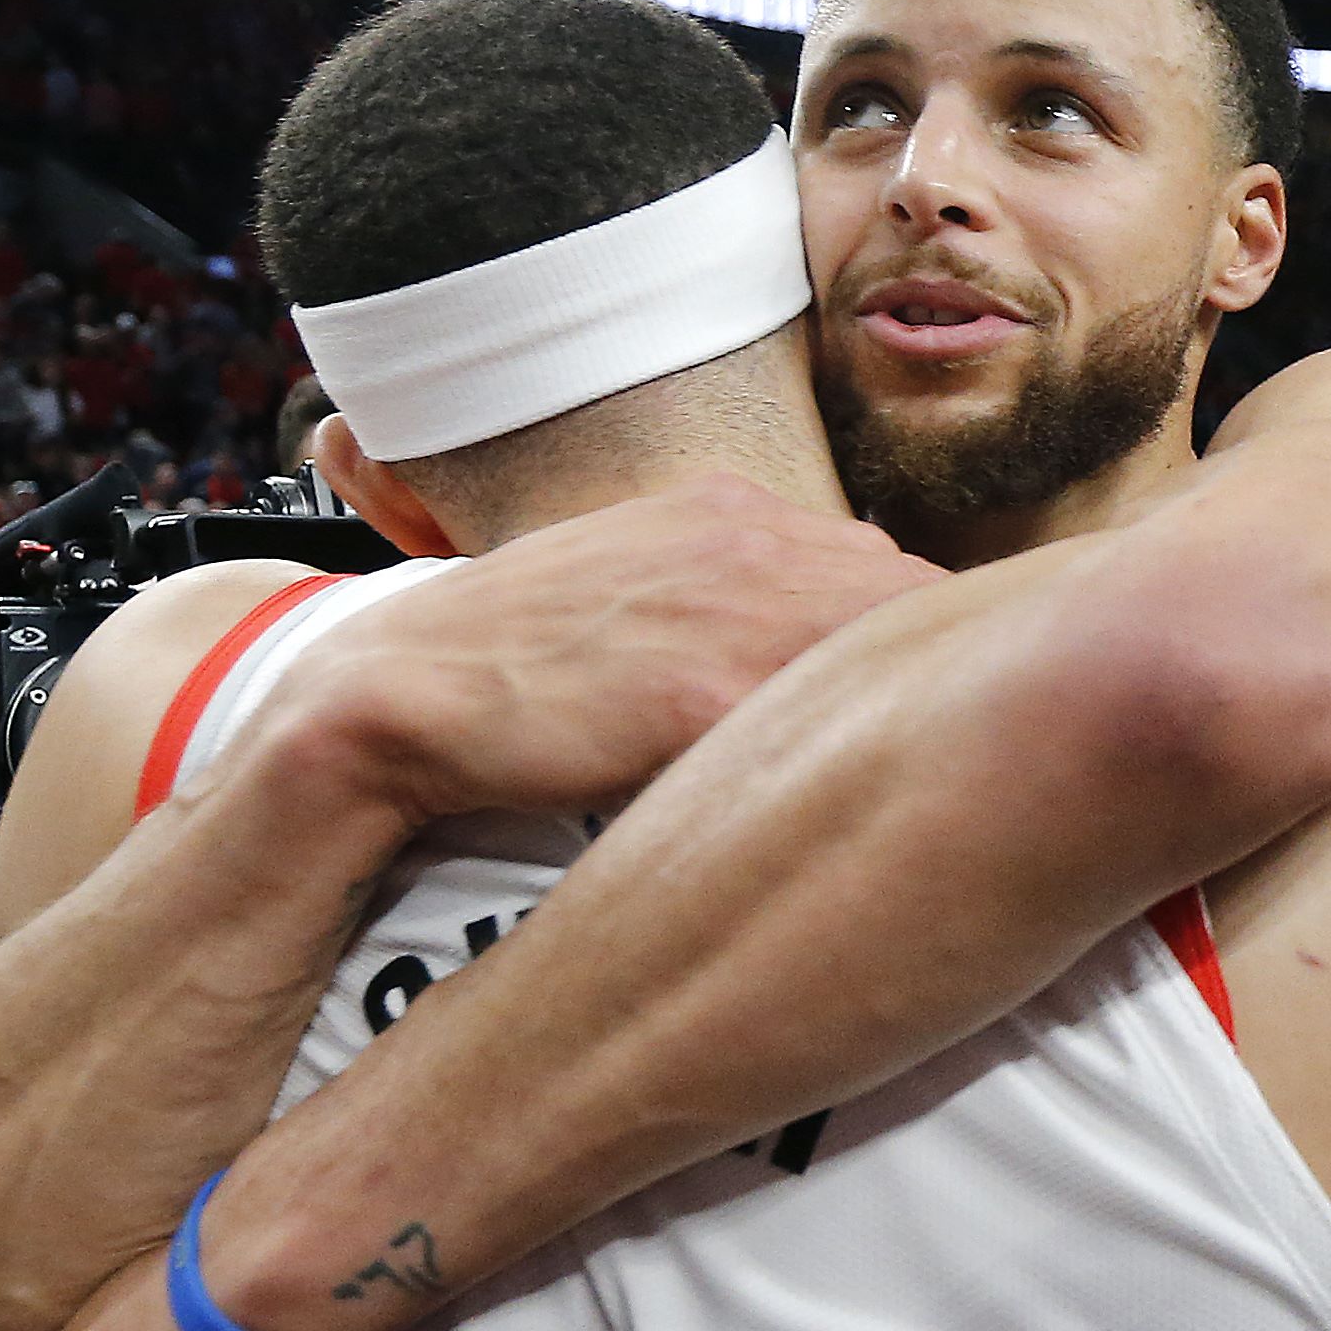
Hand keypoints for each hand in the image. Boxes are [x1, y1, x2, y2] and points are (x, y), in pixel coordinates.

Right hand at [242, 476, 939, 824]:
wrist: (400, 694)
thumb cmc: (516, 662)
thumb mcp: (634, 585)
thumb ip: (731, 594)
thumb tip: (822, 646)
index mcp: (733, 510)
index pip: (895, 575)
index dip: (916, 655)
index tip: (920, 719)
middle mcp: (750, 539)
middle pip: (918, 613)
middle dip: (929, 690)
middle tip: (929, 769)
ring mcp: (734, 607)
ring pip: (889, 665)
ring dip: (903, 731)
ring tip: (902, 800)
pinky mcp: (706, 692)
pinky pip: (829, 727)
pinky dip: (847, 771)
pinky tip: (841, 820)